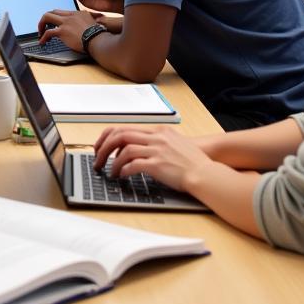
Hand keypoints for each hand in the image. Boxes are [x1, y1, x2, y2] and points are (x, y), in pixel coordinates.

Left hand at [37, 8, 102, 51]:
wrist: (97, 40)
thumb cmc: (98, 35)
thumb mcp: (95, 22)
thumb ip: (93, 18)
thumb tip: (98, 17)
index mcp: (78, 13)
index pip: (63, 12)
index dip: (56, 17)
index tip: (54, 24)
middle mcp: (70, 16)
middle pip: (53, 11)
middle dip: (46, 18)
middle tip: (44, 26)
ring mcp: (65, 22)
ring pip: (47, 17)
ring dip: (41, 24)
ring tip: (40, 32)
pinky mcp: (62, 31)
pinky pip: (48, 32)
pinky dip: (43, 37)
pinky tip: (42, 42)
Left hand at [93, 126, 215, 191]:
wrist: (206, 172)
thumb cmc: (191, 162)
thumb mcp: (173, 143)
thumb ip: (156, 142)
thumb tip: (136, 148)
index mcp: (157, 131)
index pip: (125, 127)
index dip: (108, 136)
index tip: (101, 145)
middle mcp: (155, 137)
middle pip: (120, 135)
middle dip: (104, 147)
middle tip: (97, 158)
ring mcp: (156, 150)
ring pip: (124, 149)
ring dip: (112, 161)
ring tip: (108, 171)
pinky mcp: (158, 164)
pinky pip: (133, 164)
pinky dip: (123, 169)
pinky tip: (121, 176)